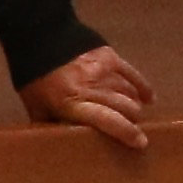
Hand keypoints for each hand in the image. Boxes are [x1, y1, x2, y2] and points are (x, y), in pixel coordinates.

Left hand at [22, 46, 153, 149]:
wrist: (38, 38)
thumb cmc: (34, 78)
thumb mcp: (36, 107)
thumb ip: (53, 125)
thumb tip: (63, 143)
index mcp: (73, 103)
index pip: (109, 120)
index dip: (128, 133)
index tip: (140, 143)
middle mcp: (92, 88)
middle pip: (125, 107)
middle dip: (133, 121)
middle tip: (134, 130)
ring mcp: (103, 71)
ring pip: (129, 93)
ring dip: (134, 106)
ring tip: (134, 115)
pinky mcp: (109, 57)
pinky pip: (132, 74)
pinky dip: (142, 87)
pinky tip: (149, 98)